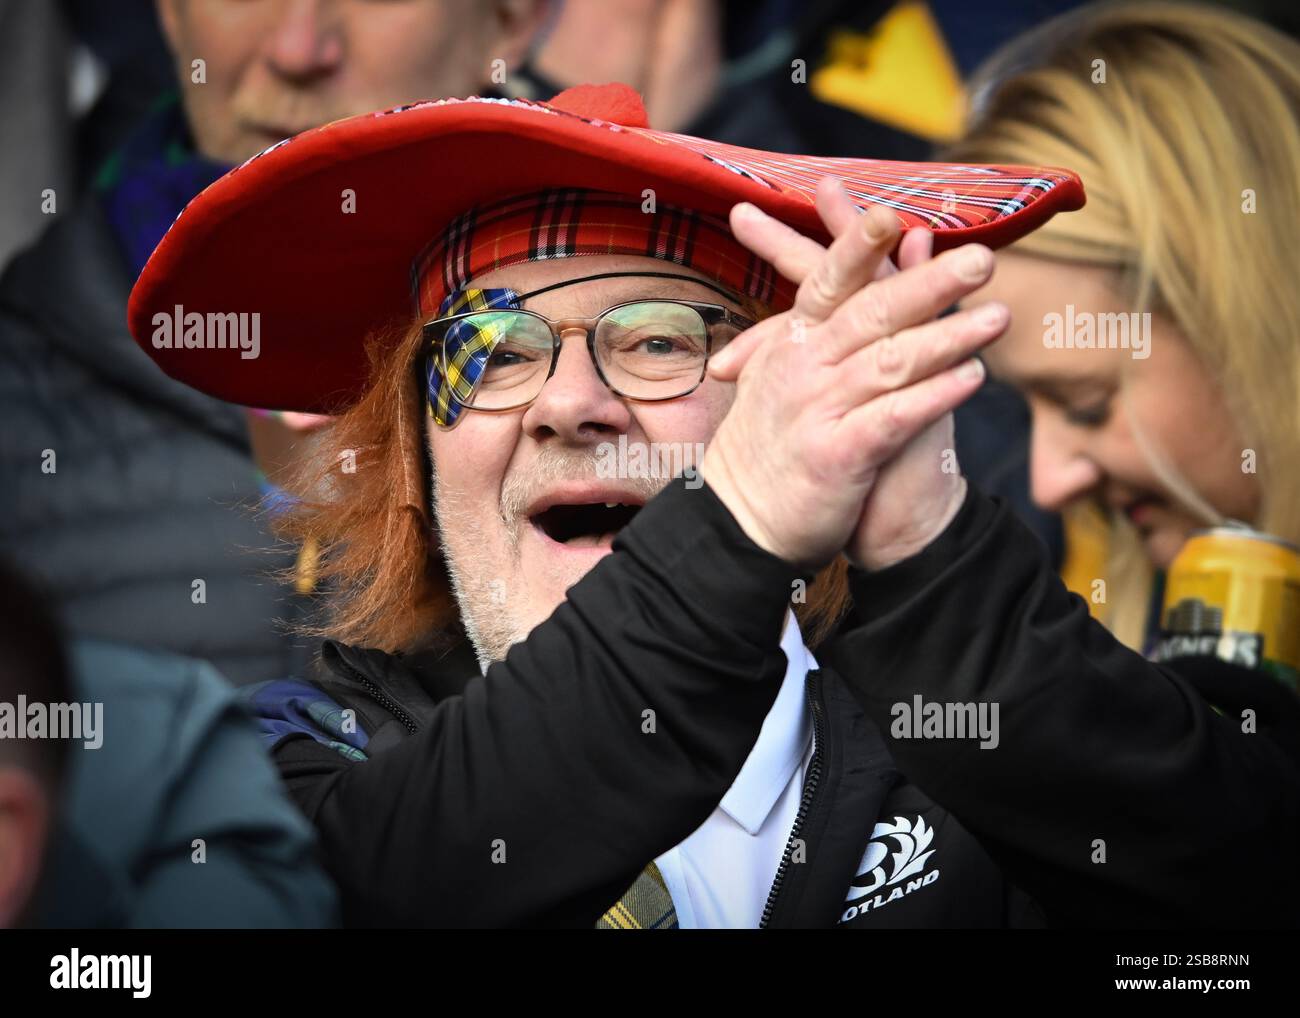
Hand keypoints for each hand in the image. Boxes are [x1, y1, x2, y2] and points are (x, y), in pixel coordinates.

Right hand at [699, 178, 1006, 571]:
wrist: (741, 522)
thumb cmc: (776, 442)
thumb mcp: (790, 370)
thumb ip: (834, 315)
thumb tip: (889, 257)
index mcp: (792, 344)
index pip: (826, 282)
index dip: (857, 247)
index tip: (890, 213)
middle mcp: (801, 368)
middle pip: (870, 313)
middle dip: (928, 284)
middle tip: (981, 258)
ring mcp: (817, 410)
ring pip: (889, 362)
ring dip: (947, 337)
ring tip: (998, 318)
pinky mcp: (836, 456)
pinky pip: (893, 418)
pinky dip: (934, 396)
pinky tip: (974, 379)